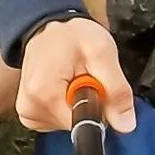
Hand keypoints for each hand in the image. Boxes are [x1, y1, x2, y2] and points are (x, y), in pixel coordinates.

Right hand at [18, 17, 134, 133]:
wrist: (50, 29)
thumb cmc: (72, 35)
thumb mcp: (102, 52)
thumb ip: (117, 89)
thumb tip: (125, 124)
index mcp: (44, 94)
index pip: (84, 124)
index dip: (99, 108)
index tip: (95, 86)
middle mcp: (30, 108)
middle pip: (76, 125)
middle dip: (89, 104)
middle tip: (85, 76)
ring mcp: (28, 113)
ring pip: (69, 124)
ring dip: (78, 105)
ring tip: (72, 78)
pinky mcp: (30, 115)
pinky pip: (58, 122)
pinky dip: (67, 107)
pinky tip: (64, 87)